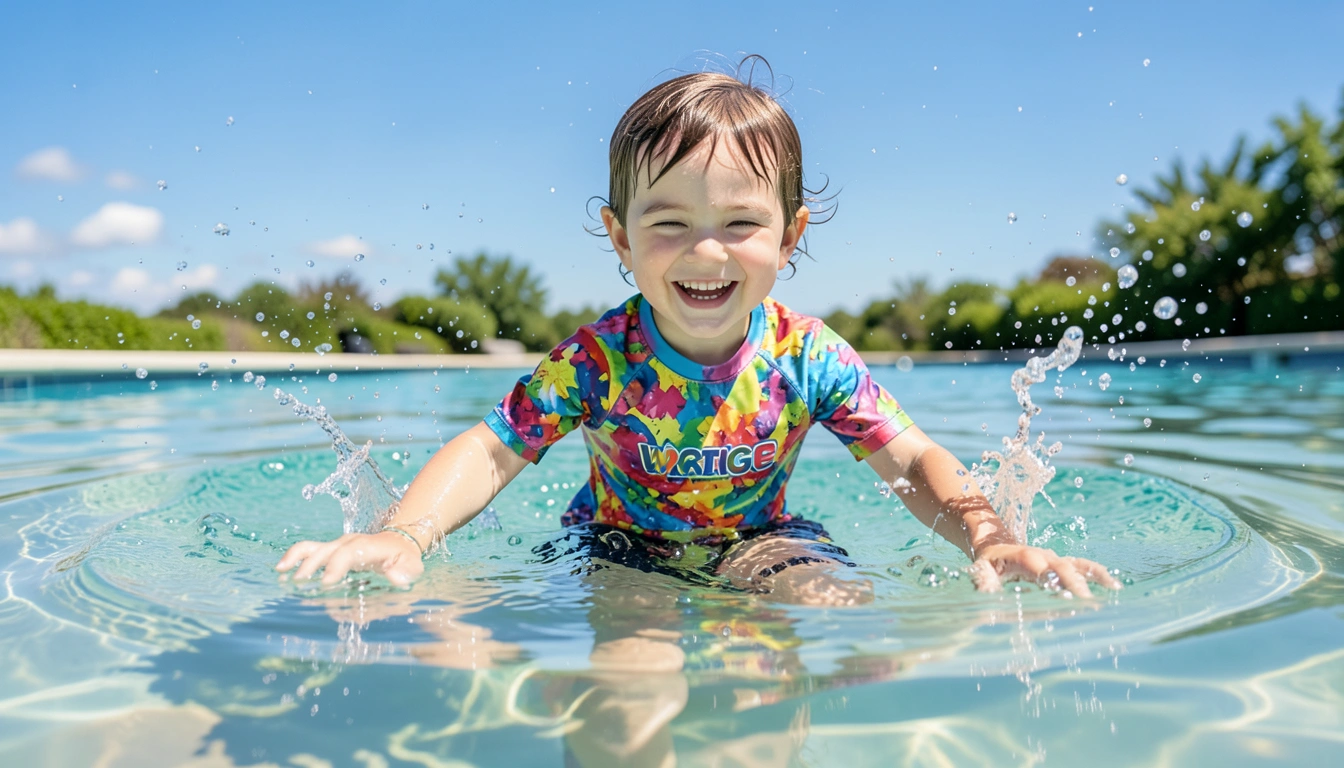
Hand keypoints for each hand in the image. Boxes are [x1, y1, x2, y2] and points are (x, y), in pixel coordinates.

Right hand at [275, 531, 423, 586]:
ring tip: (282, 575)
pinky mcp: (329, 549)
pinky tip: (281, 569)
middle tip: (302, 586)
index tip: (327, 583)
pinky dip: (293, 557)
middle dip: (313, 567)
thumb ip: (405, 573)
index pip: (350, 552)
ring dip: (297, 560)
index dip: (337, 566)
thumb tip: (395, 577)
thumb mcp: (412, 567)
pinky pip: (308, 549)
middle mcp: (349, 542)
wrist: (400, 542)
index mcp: (369, 545)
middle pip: (327, 551)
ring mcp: (337, 544)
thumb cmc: (405, 559)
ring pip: (312, 547)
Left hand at [969, 543, 1120, 597]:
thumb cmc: (989, 563)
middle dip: (1075, 583)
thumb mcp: (981, 571)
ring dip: (1095, 576)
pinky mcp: (1062, 563)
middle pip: (1062, 567)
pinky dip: (1099, 574)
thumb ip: (985, 583)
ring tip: (1113, 589)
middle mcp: (1043, 555)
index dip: (1048, 577)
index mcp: (1021, 556)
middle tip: (1088, 603)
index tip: (1060, 594)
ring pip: (1078, 564)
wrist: (996, 546)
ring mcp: (1055, 558)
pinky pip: (1084, 566)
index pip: (1037, 565)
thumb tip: (987, 595)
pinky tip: (1115, 587)